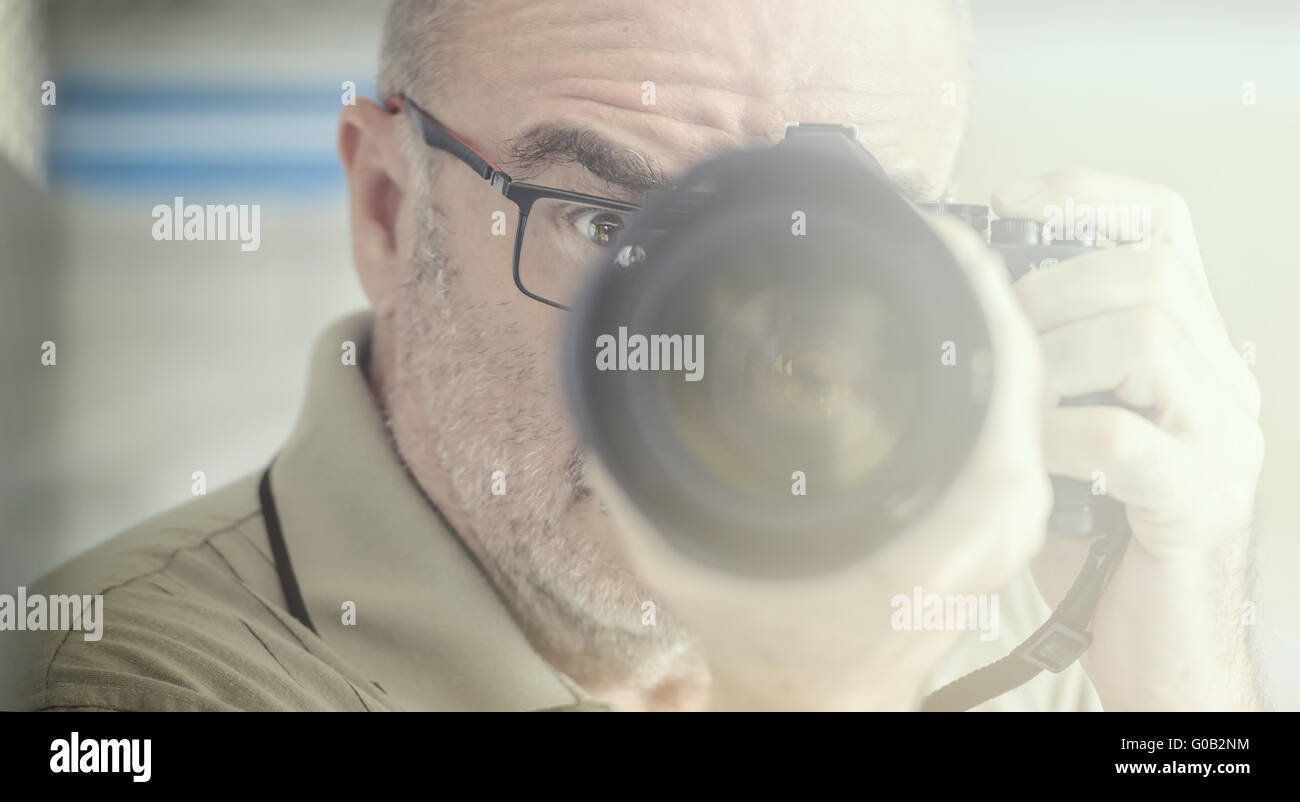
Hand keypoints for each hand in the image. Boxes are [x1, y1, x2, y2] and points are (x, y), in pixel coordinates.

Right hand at [590, 215, 1052, 709]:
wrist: (818, 704)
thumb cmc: (770, 644)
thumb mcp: (688, 566)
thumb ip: (640, 488)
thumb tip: (602, 410)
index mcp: (940, 528)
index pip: (1000, 379)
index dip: (978, 291)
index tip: (942, 232)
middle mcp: (993, 523)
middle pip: (1028, 368)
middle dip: (982, 286)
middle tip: (933, 230)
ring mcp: (1009, 523)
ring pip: (1032, 390)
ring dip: (991, 320)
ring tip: (943, 264)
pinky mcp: (1003, 520)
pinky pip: (1018, 418)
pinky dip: (991, 363)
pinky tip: (955, 331)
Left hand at [993, 168, 1263, 709]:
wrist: (1154, 642)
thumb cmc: (1097, 533)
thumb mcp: (1064, 425)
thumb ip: (1040, 363)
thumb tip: (968, 301)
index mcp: (1189, 350)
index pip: (1165, 228)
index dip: (1090, 195)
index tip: (1010, 199)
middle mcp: (1220, 383)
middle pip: (1151, 270)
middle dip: (1054, 288)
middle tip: (1006, 336)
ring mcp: (1221, 441)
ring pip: (1149, 332)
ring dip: (1056, 355)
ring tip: (1022, 400)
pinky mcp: (1200, 503)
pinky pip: (1127, 437)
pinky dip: (1064, 432)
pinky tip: (1039, 452)